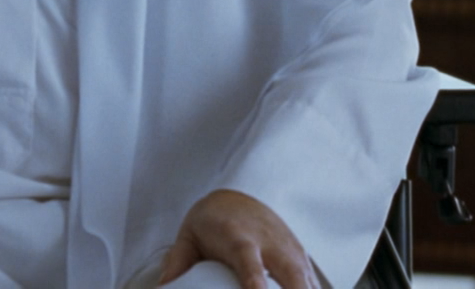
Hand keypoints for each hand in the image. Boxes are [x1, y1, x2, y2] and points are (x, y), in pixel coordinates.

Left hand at [159, 189, 315, 288]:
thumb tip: (164, 286)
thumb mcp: (189, 237)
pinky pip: (310, 278)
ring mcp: (287, 247)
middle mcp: (267, 242)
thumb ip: (178, 263)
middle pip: (289, 272)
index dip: (255, 280)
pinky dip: (311, 288)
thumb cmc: (212, 221)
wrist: (237, 196)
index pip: (249, 262)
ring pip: (305, 276)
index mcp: (238, 238)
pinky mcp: (299, 254)